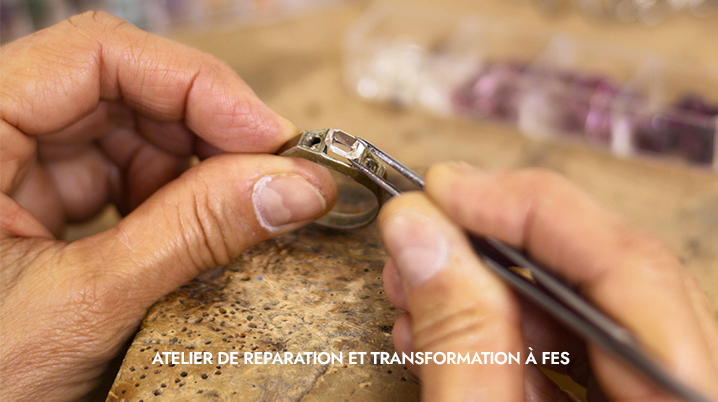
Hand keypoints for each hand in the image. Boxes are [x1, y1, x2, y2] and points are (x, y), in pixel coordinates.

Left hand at [0, 12, 335, 400]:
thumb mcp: (87, 303)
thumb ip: (194, 233)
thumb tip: (292, 186)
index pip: (98, 54)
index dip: (196, 85)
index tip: (268, 136)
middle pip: (119, 88)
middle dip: (205, 130)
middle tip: (273, 175)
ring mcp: (10, 165)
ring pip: (123, 130)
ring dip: (191, 167)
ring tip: (236, 211)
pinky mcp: (32, 201)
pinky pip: (114, 173)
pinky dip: (165, 198)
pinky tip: (192, 230)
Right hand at [379, 163, 717, 400]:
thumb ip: (459, 338)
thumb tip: (420, 229)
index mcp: (678, 401)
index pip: (630, 266)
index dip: (528, 209)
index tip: (447, 189)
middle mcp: (682, 392)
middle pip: (608, 275)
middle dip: (498, 243)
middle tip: (424, 226)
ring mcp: (653, 399)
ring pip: (583, 310)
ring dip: (488, 289)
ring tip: (417, 287)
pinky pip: (572, 351)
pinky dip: (503, 333)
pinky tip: (445, 331)